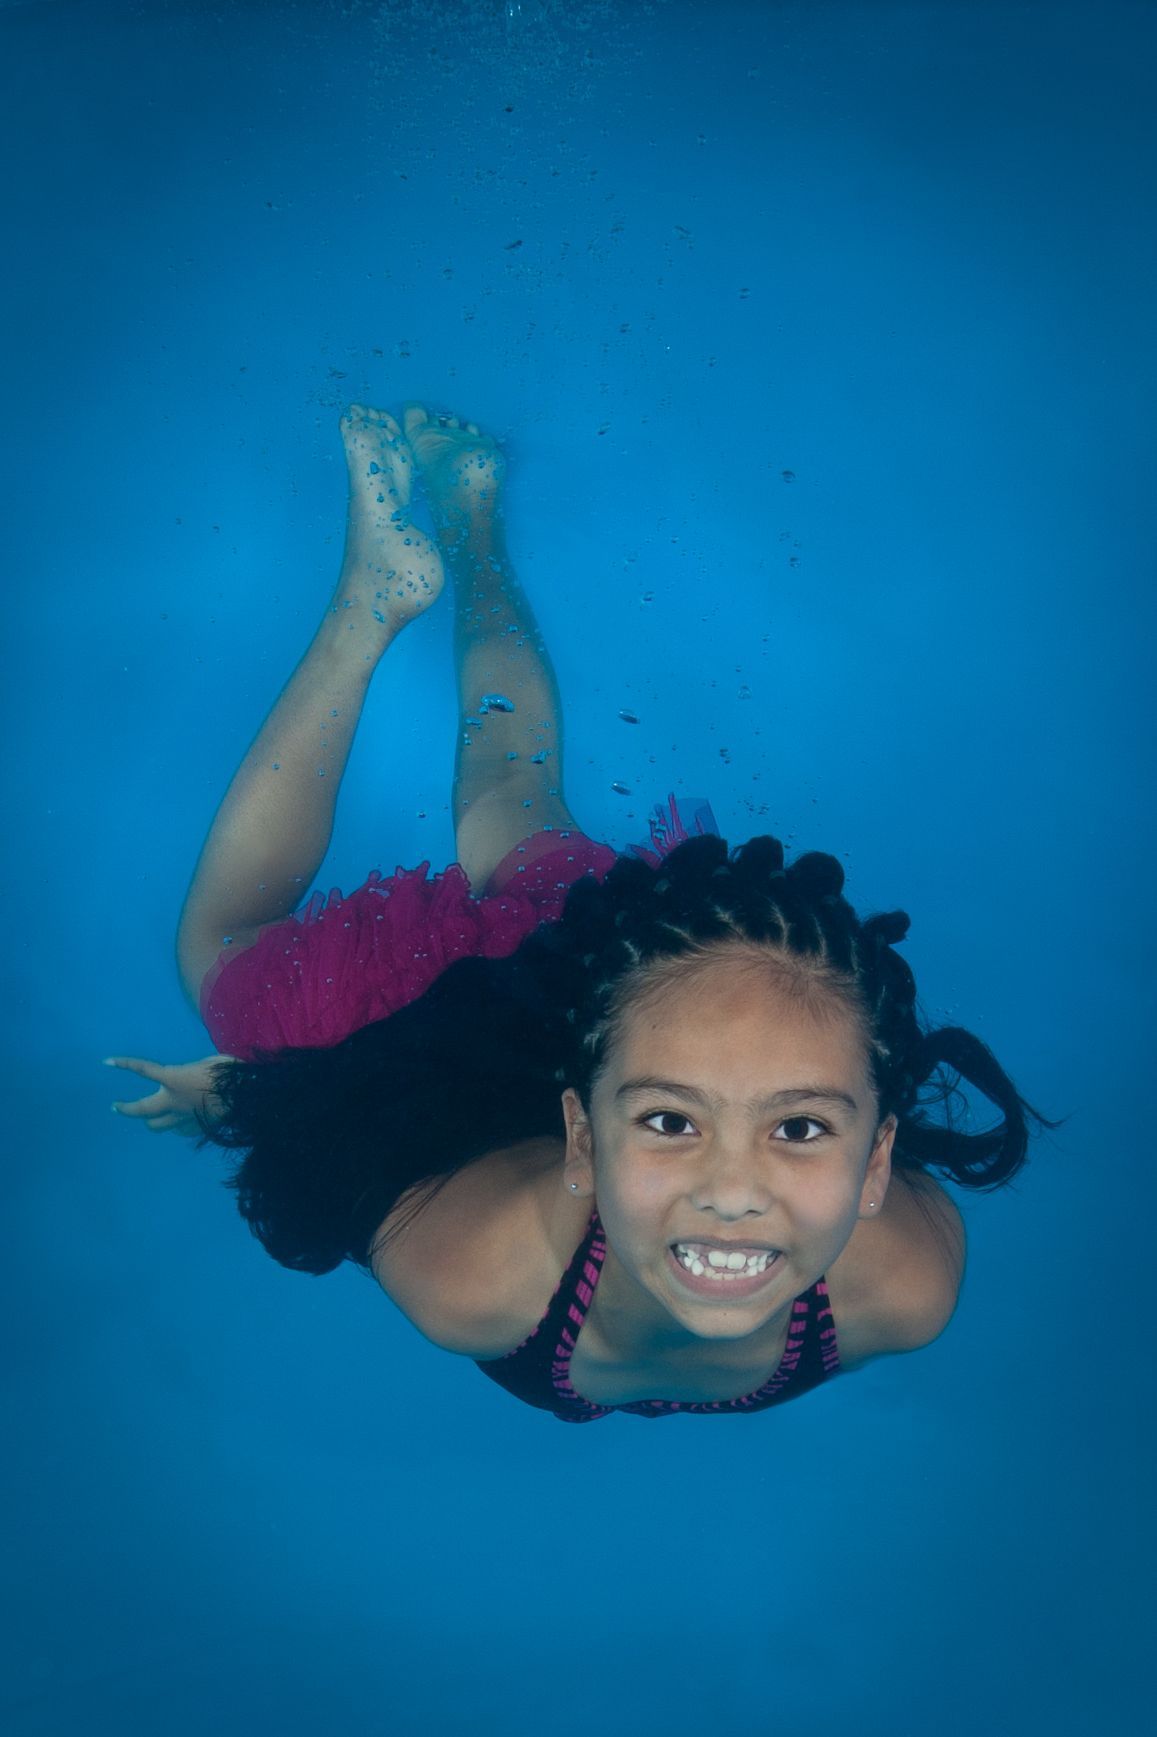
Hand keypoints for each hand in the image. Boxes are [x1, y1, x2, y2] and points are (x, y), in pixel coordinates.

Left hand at [104, 1054, 234, 1137]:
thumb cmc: (231, 1074)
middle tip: (116, 1107)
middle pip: (141, 1109)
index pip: (143, 1070)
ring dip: (150, 1121)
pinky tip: (181, 1121)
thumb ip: (196, 1068)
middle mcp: (173, 1100)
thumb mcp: (211, 1062)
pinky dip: (176, 1126)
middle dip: (125, 1109)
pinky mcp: (194, 1128)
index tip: (106, 1062)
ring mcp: (183, 1117)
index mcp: (174, 1078)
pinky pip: (178, 1130)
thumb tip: (195, 1073)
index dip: (124, 1064)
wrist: (247, 1099)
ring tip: (149, 1118)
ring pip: (156, 1126)